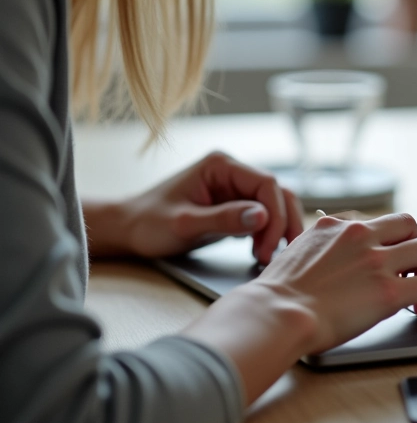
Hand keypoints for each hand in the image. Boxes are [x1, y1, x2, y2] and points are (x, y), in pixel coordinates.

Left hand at [89, 151, 303, 261]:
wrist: (129, 231)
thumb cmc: (149, 224)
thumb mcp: (185, 224)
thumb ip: (224, 219)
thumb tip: (262, 216)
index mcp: (221, 165)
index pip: (266, 184)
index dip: (274, 215)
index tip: (268, 246)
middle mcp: (232, 171)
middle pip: (277, 192)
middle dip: (280, 223)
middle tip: (274, 255)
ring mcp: (234, 187)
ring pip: (274, 204)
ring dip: (277, 229)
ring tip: (267, 256)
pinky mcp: (234, 204)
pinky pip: (263, 215)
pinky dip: (267, 233)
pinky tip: (260, 252)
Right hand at [183, 211, 416, 404]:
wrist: (275, 314)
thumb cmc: (277, 294)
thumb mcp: (296, 253)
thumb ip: (318, 248)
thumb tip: (324, 254)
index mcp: (338, 226)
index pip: (382, 221)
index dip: (395, 240)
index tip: (396, 260)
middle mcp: (361, 235)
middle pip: (412, 226)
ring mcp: (377, 261)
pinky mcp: (389, 291)